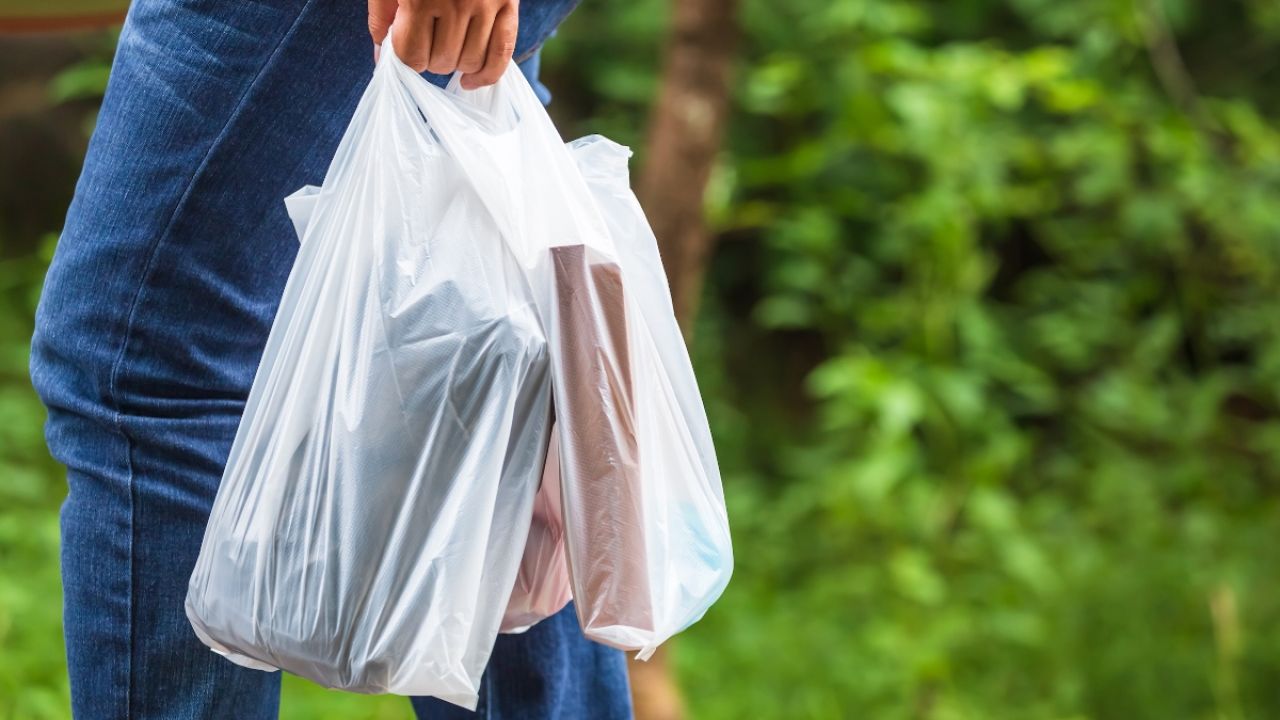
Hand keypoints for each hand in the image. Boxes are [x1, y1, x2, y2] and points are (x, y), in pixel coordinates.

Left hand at [368, 0, 518, 88]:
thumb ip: (382, 16)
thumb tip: (382, 59)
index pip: (412, 56)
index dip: (406, 60)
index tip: (407, 51)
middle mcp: (456, 2)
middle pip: (441, 62)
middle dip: (430, 59)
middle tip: (428, 42)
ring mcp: (485, 5)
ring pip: (469, 61)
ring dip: (455, 64)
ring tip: (447, 48)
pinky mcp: (508, 4)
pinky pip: (501, 54)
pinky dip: (487, 75)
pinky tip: (471, 80)